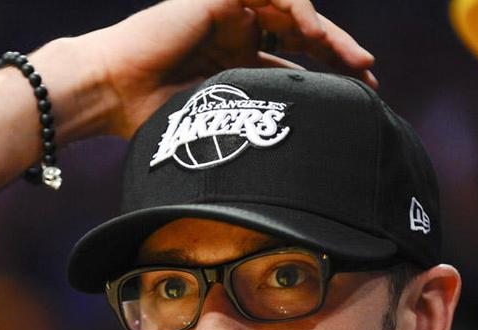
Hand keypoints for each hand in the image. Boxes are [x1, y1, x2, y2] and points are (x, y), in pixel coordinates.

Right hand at [78, 0, 376, 137]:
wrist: (109, 92)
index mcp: (233, 64)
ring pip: (291, 12)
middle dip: (338, 53)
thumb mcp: (212, 126)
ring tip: (354, 60)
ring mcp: (227, 13)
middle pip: (300, 35)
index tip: (360, 99)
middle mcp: (234, 34)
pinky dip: (295, 10)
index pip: (291, 63)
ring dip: (327, 33)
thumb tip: (288, 166)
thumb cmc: (146, 119)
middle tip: (369, 75)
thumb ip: (247, 128)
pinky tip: (313, 33)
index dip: (326, 77)